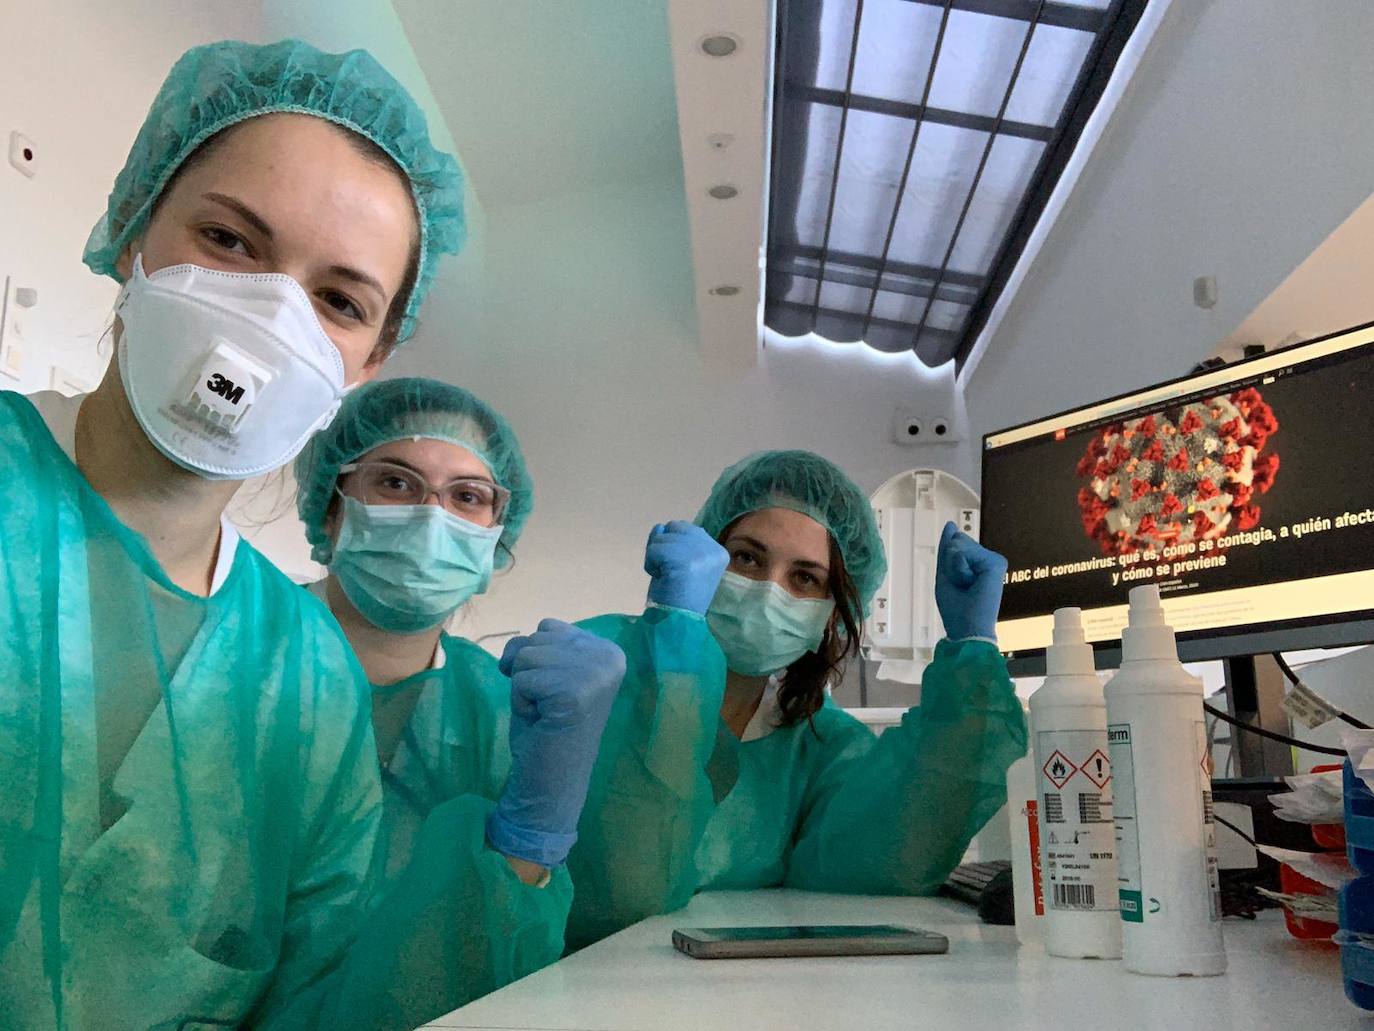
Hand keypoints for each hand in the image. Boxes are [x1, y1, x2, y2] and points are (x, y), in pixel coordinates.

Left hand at [487, 619, 625, 866]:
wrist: (552, 781)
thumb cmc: (548, 727)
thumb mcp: (550, 671)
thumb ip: (545, 646)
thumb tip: (520, 646)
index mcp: (610, 650)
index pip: (549, 627)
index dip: (537, 660)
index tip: (556, 692)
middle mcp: (609, 656)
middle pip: (535, 638)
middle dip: (529, 672)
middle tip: (549, 705)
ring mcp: (594, 674)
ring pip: (525, 656)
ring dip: (523, 687)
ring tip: (545, 712)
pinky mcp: (572, 693)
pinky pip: (520, 679)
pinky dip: (520, 702)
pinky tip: (541, 720)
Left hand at [643, 520, 728, 614]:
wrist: (678, 621)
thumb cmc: (679, 595)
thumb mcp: (685, 562)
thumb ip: (677, 542)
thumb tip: (660, 527)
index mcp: (718, 551)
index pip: (686, 529)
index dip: (674, 546)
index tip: (679, 569)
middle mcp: (713, 549)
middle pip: (674, 527)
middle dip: (665, 548)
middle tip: (671, 572)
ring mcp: (699, 554)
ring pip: (662, 537)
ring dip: (656, 557)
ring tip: (667, 576)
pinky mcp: (683, 560)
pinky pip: (654, 549)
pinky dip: (651, 564)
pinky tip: (661, 578)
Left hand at [934, 522, 1007, 641]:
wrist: (967, 627)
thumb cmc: (956, 607)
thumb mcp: (945, 572)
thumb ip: (947, 548)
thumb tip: (951, 525)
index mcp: (977, 563)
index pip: (956, 543)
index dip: (947, 561)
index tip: (958, 582)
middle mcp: (988, 560)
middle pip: (958, 541)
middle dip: (950, 563)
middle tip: (961, 585)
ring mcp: (993, 561)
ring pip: (960, 545)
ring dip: (954, 567)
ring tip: (966, 585)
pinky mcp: (996, 563)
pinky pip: (966, 552)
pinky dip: (960, 567)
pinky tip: (971, 582)